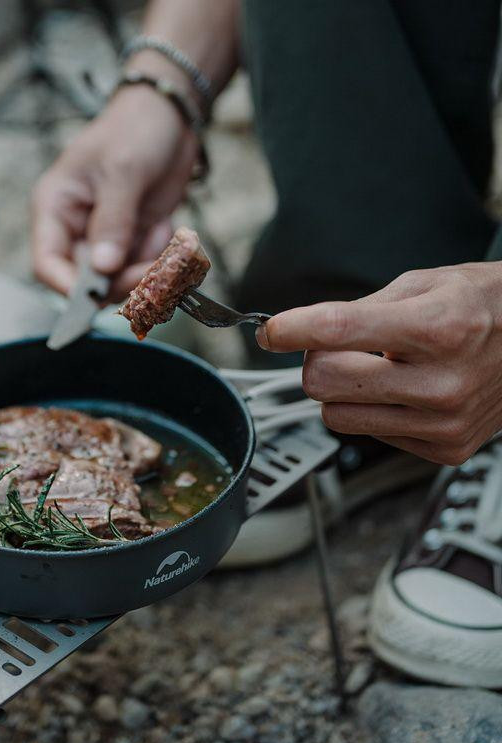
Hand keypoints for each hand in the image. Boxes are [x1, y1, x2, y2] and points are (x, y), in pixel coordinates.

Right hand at [31, 85, 198, 300]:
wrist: (170, 116)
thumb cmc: (136, 129)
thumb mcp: (123, 170)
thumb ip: (113, 221)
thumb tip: (102, 268)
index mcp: (55, 207)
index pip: (47, 263)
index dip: (69, 287)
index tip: (101, 295)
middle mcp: (75, 229)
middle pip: (88, 282)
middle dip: (123, 280)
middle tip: (154, 268)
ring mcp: (105, 238)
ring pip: (120, 281)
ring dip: (147, 270)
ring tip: (167, 237)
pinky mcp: (132, 241)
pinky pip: (144, 269)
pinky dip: (161, 259)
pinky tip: (169, 230)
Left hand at [257, 263, 501, 464]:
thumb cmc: (480, 307)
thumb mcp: (423, 284)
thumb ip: (356, 308)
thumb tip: (298, 330)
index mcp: (437, 327)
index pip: (337, 330)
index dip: (292, 329)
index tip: (270, 331)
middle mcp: (442, 381)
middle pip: (322, 383)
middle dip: (318, 361)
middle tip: (339, 347)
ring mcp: (444, 422)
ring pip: (336, 416)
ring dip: (342, 391)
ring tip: (377, 370)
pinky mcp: (445, 449)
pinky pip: (367, 434)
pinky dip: (372, 411)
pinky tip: (404, 392)